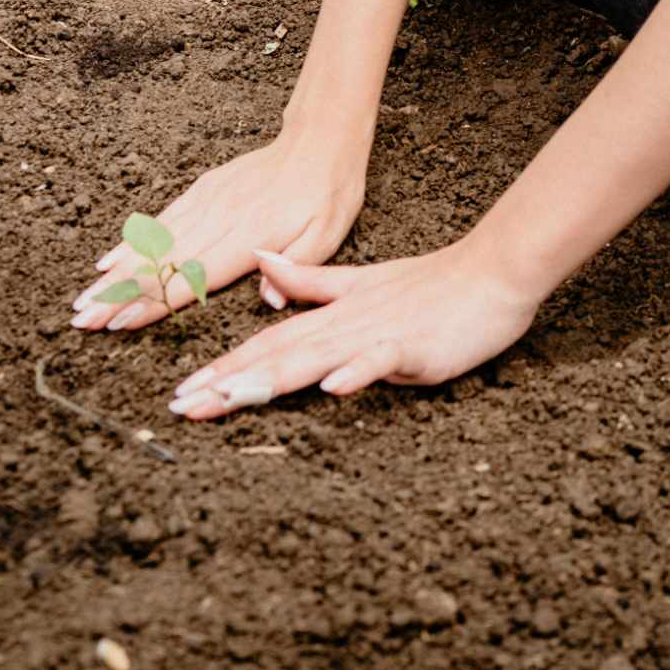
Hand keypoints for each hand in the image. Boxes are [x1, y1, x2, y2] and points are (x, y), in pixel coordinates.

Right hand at [71, 134, 368, 332]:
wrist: (319, 139)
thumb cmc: (327, 194)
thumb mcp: (327, 235)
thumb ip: (297, 269)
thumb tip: (269, 302)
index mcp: (249, 234)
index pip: (192, 276)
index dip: (154, 301)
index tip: (119, 322)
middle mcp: (220, 217)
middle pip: (161, 261)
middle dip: (119, 293)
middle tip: (82, 318)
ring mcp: (207, 200)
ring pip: (154, 241)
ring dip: (117, 271)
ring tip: (84, 297)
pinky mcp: (204, 188)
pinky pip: (163, 219)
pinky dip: (133, 240)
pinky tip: (110, 259)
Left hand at [164, 234, 541, 419]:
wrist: (488, 273)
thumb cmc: (430, 287)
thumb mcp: (363, 285)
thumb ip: (313, 282)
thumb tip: (265, 264)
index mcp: (331, 314)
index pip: (266, 343)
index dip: (223, 366)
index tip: (182, 391)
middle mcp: (342, 323)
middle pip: (276, 354)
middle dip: (226, 380)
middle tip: (180, 406)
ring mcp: (374, 332)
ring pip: (313, 356)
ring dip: (269, 377)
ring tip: (228, 396)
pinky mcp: (410, 345)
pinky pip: (379, 360)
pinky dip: (355, 372)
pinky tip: (331, 389)